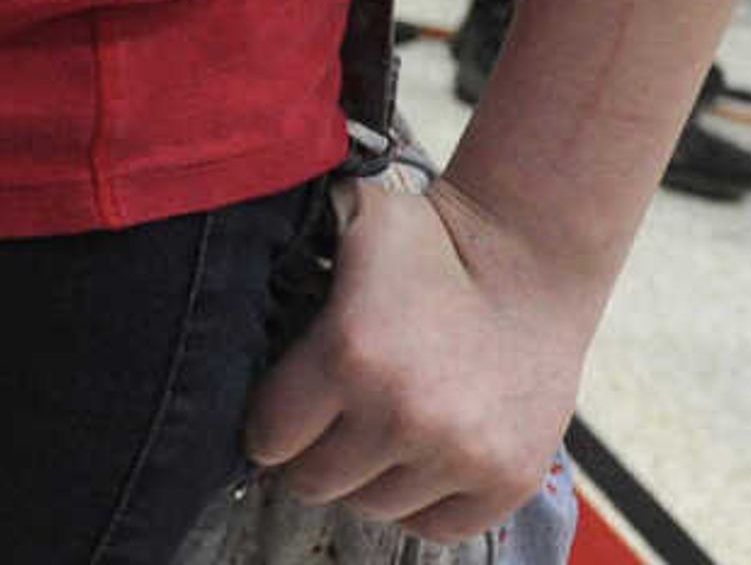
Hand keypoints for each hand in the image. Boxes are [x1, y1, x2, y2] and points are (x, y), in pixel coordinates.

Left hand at [239, 167, 601, 538]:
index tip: (279, 411)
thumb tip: (218, 252)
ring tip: (374, 434)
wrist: (532, 266)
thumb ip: (286, 247)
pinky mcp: (507, 481)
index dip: (265, 426)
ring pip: (372, 507)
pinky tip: (416, 460)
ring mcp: (459, 454)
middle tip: (322, 428)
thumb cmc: (428, 244)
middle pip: (314, 482)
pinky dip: (419, 503)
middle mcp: (400, 414)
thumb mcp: (347, 224)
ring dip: (363, 478)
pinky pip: (435, 527)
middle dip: (307, 457)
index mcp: (346, 354)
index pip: (267, 437)